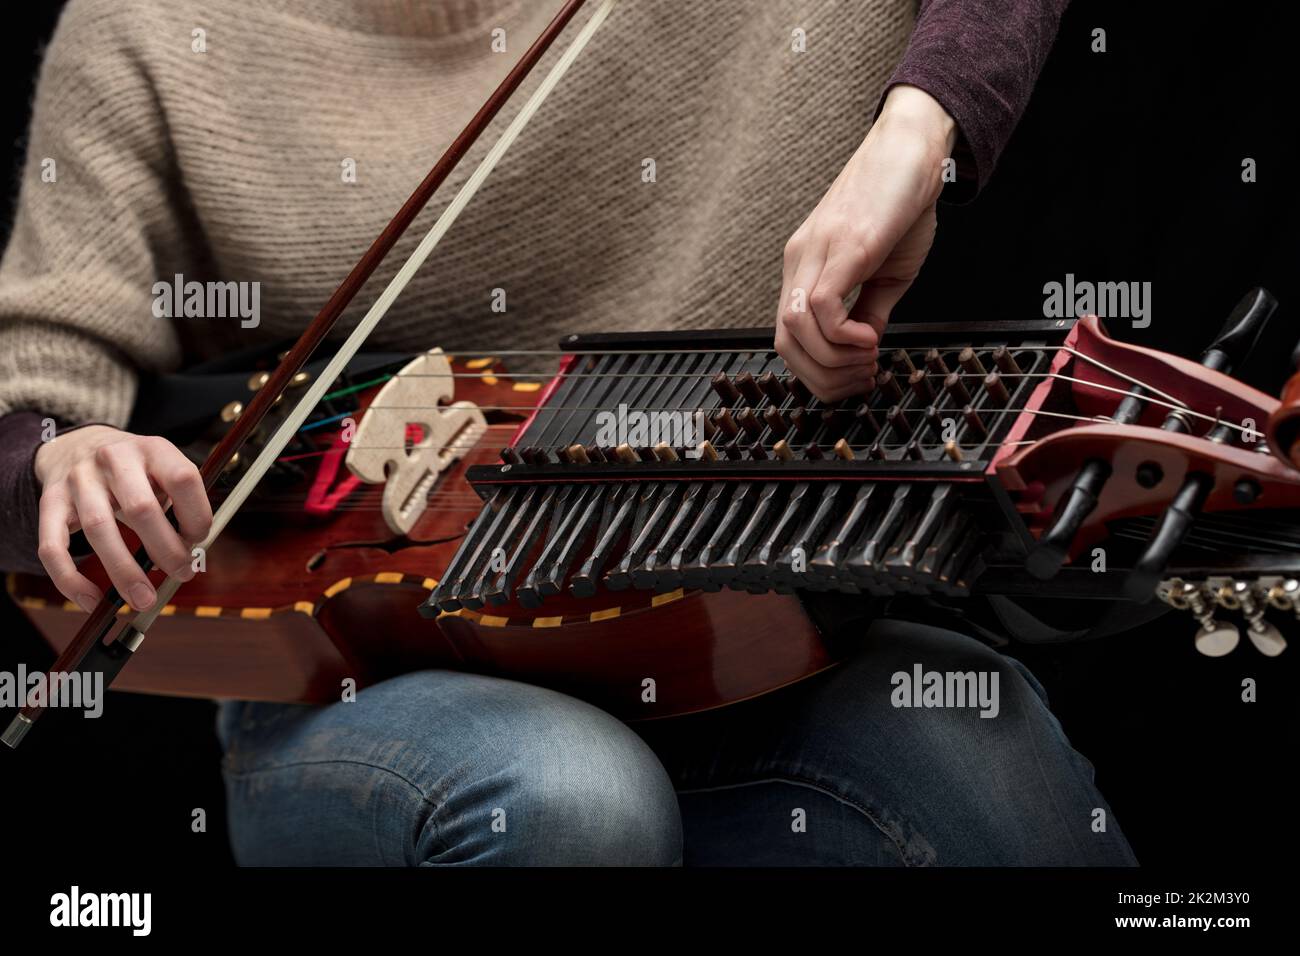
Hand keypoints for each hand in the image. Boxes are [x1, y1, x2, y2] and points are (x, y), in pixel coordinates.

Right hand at [35, 426, 211, 611]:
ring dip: (124, 572)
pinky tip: (92, 601)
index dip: (197, 515)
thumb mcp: (163, 472)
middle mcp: (114, 458)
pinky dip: (70, 580)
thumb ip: (179, 506)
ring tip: (144, 599)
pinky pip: (53, 546)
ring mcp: (78, 479)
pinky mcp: (50, 501)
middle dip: (167, 550)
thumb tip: (187, 557)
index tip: (198, 541)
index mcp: (153, 449)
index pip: (183, 479)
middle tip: (181, 575)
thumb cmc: (135, 471)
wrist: (78, 445)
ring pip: (99, 529)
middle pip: (141, 508)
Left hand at [774, 85, 957, 400]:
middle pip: (784, 342)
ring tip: (870, 356)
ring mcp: (817, 252)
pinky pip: (821, 305)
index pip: (787, 337)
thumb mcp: (886, 271)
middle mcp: (801, 260)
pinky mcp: (844, 245)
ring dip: (834, 359)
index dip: (818, 371)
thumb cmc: (901, 204)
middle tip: (862, 377)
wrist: (914, 150)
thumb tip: (863, 347)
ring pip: (795, 328)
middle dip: (822, 376)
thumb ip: (870, 310)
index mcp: (806, 268)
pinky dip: (843, 335)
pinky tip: (872, 337)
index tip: (856, 375)